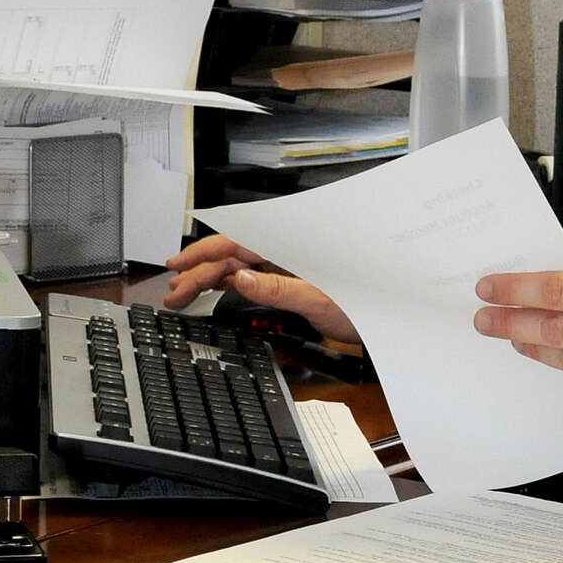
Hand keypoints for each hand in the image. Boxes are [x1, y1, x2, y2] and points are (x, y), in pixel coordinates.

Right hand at [163, 233, 360, 342]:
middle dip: (199, 272)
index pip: (236, 244)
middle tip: (173, 294)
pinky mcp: (291, 279)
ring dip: (210, 278)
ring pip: (239, 266)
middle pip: (233, 256)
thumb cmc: (366, 305)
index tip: (178, 267)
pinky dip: (229, 283)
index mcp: (291, 247)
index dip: (202, 254)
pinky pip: (252, 276)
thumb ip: (278, 289)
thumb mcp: (319, 300)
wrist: (390, 318)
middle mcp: (287, 251)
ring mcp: (288, 265)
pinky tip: (212, 290)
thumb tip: (239, 279)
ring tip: (183, 293)